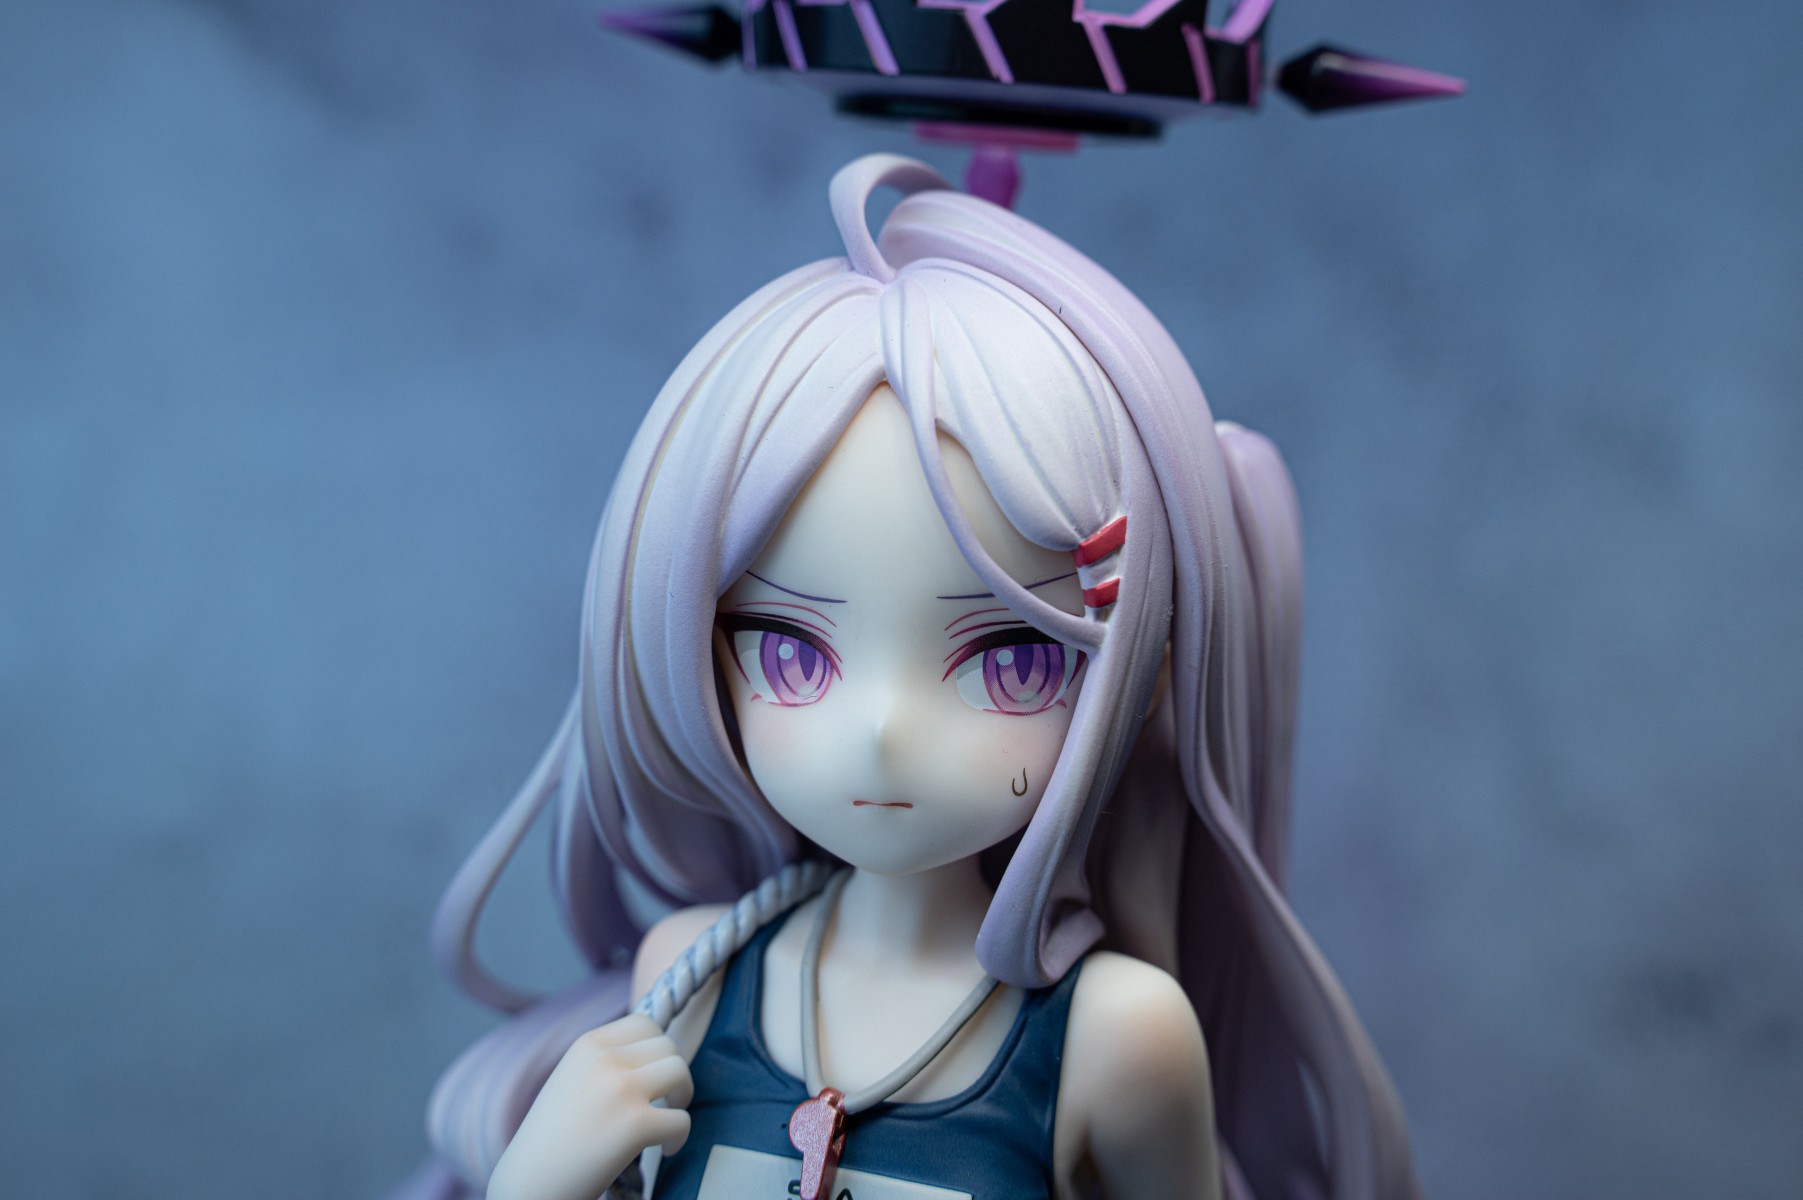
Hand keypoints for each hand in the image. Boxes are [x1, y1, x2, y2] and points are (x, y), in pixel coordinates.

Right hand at [487, 1013, 693, 1199]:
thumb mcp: (571, 1079)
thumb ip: (605, 1061)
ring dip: (682, 1097)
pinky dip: (679, 1136)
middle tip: (664, 1101)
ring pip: (680, 1072)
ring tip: (666, 1119)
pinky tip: (664, 1148)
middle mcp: (604, 1059)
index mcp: (587, 1044)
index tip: (653, 1075)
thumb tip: (655, 1051)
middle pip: (668, 1045)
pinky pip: (682, 1119)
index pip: (645, 1023)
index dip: (658, 1049)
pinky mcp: (636, 1124)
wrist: (528, 1184)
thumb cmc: (551, 1139)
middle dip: (673, 1073)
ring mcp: (621, 1089)